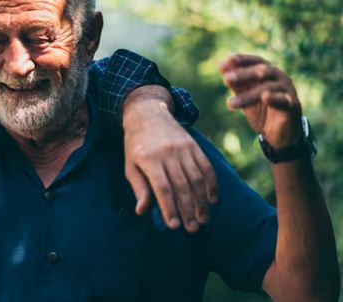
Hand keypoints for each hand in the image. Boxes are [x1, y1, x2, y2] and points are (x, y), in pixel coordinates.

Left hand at [123, 90, 217, 232]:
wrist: (148, 114)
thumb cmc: (136, 145)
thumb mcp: (130, 165)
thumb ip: (139, 188)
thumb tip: (142, 211)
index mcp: (149, 159)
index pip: (162, 188)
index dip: (169, 208)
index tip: (174, 226)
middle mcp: (167, 153)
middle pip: (181, 186)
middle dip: (188, 210)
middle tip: (192, 228)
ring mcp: (183, 149)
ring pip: (196, 179)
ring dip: (202, 201)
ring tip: (203, 219)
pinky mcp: (194, 146)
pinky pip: (206, 167)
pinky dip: (211, 184)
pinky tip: (212, 199)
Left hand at [220, 54, 302, 148]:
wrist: (279, 133)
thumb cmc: (261, 109)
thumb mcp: (246, 95)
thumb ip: (236, 83)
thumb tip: (222, 66)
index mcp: (269, 72)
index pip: (256, 61)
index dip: (242, 59)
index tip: (227, 59)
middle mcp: (280, 78)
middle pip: (263, 71)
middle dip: (243, 74)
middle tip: (226, 79)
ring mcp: (288, 90)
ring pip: (268, 88)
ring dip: (247, 95)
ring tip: (229, 103)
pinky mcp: (293, 105)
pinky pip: (284, 100)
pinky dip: (273, 98)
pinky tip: (264, 97)